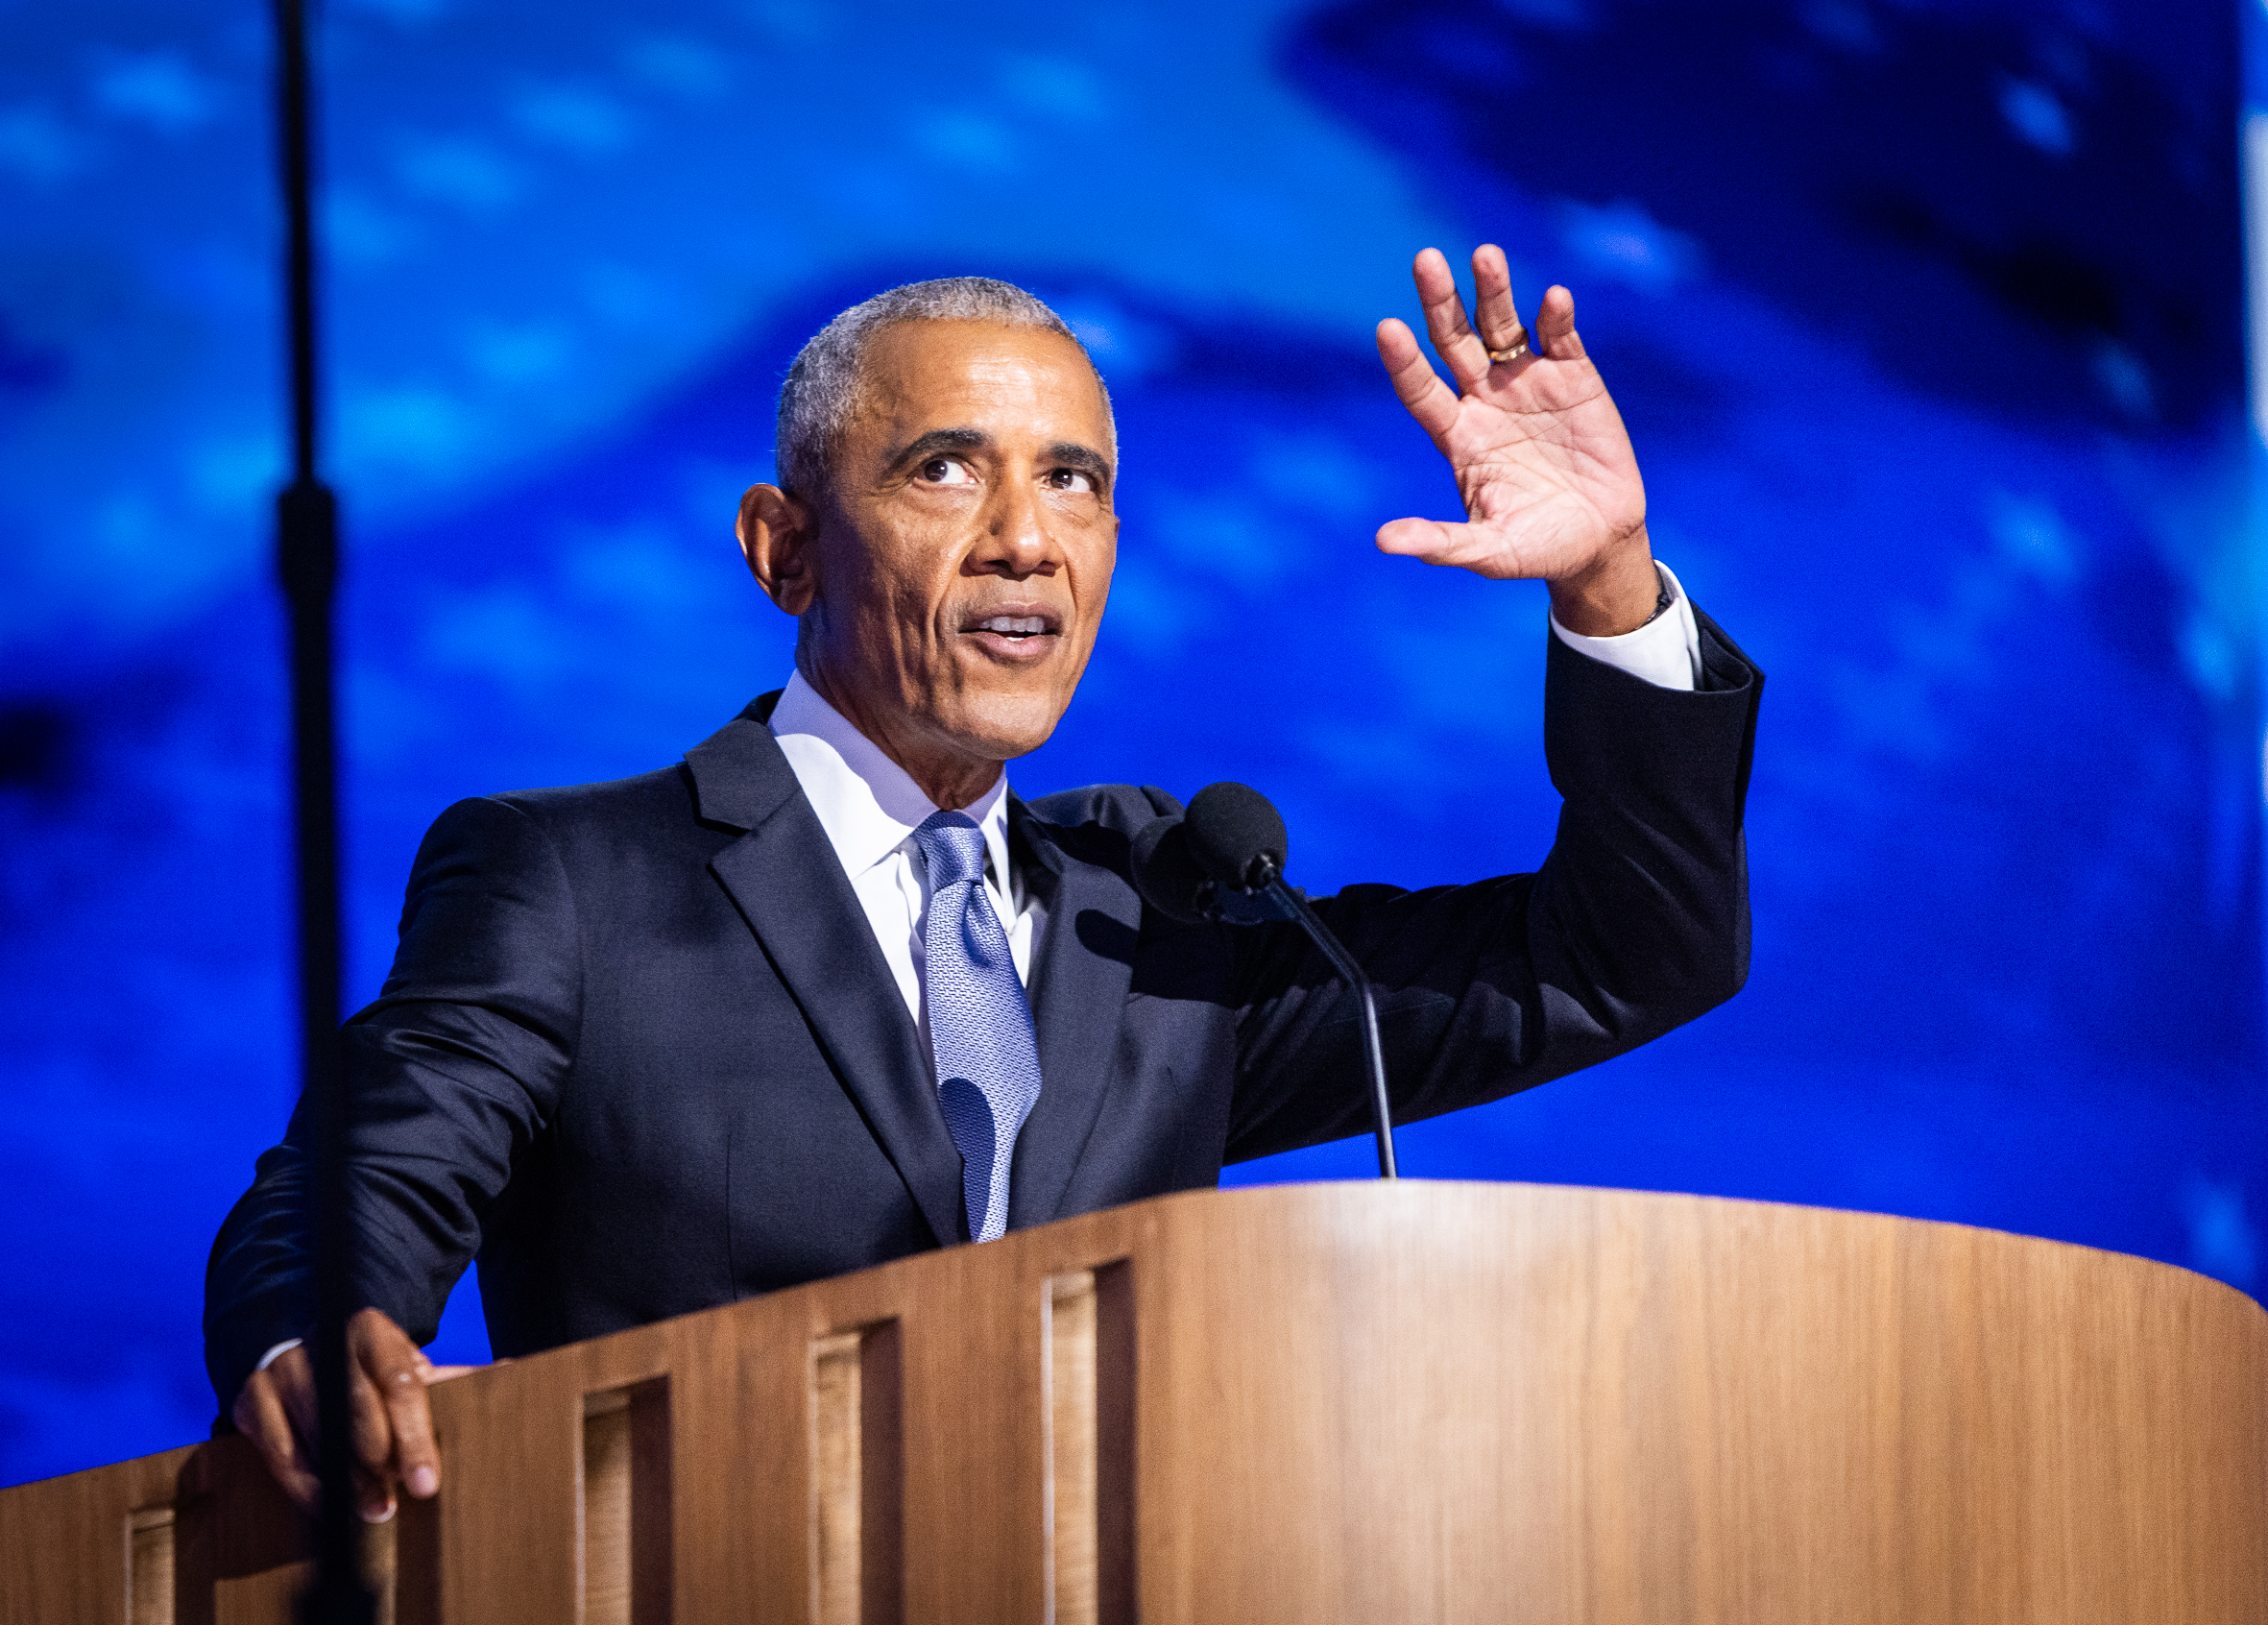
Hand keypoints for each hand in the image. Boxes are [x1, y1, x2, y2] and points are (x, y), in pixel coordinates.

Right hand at [231, 1307, 473, 1521]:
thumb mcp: (407, 1363)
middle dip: (380, 1462)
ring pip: (316, 1435)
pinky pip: (277, 1453)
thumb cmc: (370, 1366)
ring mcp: (283, 1369)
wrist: (306, 1345)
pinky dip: (304, 1484)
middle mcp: (324, 1343)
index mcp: (372, 1330)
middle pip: (357, 1411)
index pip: (399, 1382)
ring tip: (373, 1509)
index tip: (427, 1481)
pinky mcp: (252, 1398)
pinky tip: (329, 1505)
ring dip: (344, 1480)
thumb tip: (513, 1372)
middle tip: (397, 1501)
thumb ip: (450, 1378)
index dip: (414, 1435)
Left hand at [1376, 245, 1659, 635]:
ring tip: (1485, 255)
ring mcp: (1528, 382)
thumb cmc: (1536, 547)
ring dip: (1494, 291)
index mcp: (1457, 435)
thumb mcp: (1488, 550)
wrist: (1599, 541)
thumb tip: (1383, 543)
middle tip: (1425, 260)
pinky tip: (1552, 298)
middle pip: (1454, 341)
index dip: (1405, 361)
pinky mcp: (1575, 376)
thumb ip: (1441, 543)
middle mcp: (1485, 399)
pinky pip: (1560, 338)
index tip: (1387, 329)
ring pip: (1503, 327)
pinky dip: (1556, 317)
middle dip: (1440, 301)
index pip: (1420, 390)